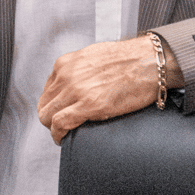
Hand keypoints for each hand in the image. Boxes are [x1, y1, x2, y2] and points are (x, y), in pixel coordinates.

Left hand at [37, 36, 180, 143]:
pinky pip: (60, 124)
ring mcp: (77, 90)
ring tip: (64, 132)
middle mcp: (67, 75)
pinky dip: (58, 135)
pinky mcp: (88, 105)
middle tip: (61, 124)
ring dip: (54, 127)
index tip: (60, 110)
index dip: (54, 103)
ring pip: (47, 115)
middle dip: (50, 116)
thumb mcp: (95, 56)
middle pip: (44, 104)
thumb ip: (80, 69)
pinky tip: (63, 138)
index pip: (47, 89)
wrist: (150, 61)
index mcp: (67, 63)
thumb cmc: (131, 59)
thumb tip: (76, 83)